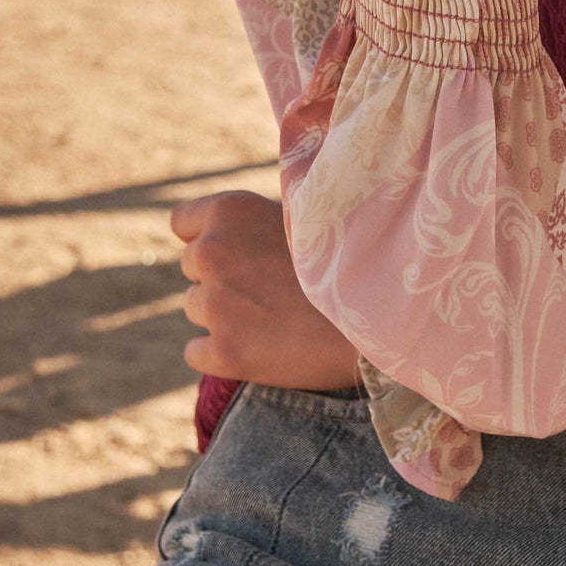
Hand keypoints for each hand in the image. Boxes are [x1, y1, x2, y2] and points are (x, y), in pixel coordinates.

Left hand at [171, 188, 361, 390]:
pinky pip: (196, 353)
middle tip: (270, 288)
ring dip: (224, 316)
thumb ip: (256, 222)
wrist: (382, 317)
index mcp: (229, 211)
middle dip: (220, 277)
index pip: (182, 222)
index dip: (210, 236)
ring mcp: (215, 306)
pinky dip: (220, 354)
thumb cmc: (350, 259)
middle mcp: (211, 253)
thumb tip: (232, 231)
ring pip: (196, 309)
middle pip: (192, 268)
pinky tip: (261, 349)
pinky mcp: (223, 354)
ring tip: (275, 318)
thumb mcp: (302, 217)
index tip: (240, 251)